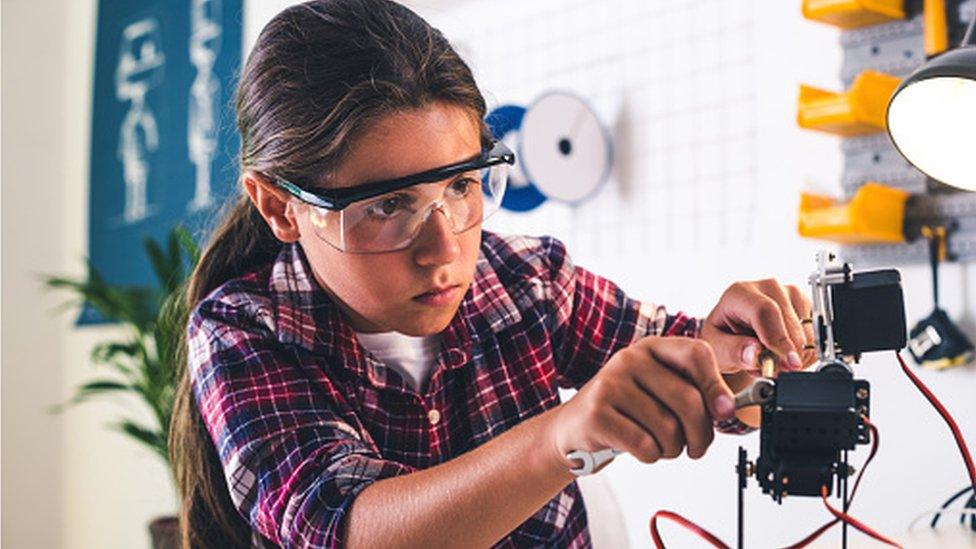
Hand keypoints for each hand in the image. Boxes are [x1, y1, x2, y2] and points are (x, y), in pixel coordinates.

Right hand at [548, 337, 734, 468]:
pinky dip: (650, 456)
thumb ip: (693, 392)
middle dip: (701, 434)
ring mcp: (611, 384)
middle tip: (696, 447)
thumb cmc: (626, 410)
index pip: (697, 353)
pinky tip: (639, 449)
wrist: (574, 427)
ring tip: (659, 445)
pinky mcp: (597, 414)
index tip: (724, 412)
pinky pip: (645, 445)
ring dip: (673, 448)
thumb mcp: (659, 390)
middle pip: (689, 400)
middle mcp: (630, 359)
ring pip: (669, 428)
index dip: (717, 384)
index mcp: (652, 348)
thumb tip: (727, 407)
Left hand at [700, 279, 815, 374]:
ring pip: (807, 330)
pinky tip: (783, 353)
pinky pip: (815, 334)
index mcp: (740, 293)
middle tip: (775, 370)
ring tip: (771, 358)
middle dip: (788, 354)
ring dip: (794, 354)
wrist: (732, 334)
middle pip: (790, 322)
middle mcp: (767, 287)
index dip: (779, 339)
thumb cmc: (722, 337)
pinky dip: (804, 352)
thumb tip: (754, 353)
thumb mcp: (717, 347)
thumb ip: (733, 351)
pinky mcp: (804, 304)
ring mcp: (789, 293)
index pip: (766, 311)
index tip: (788, 363)